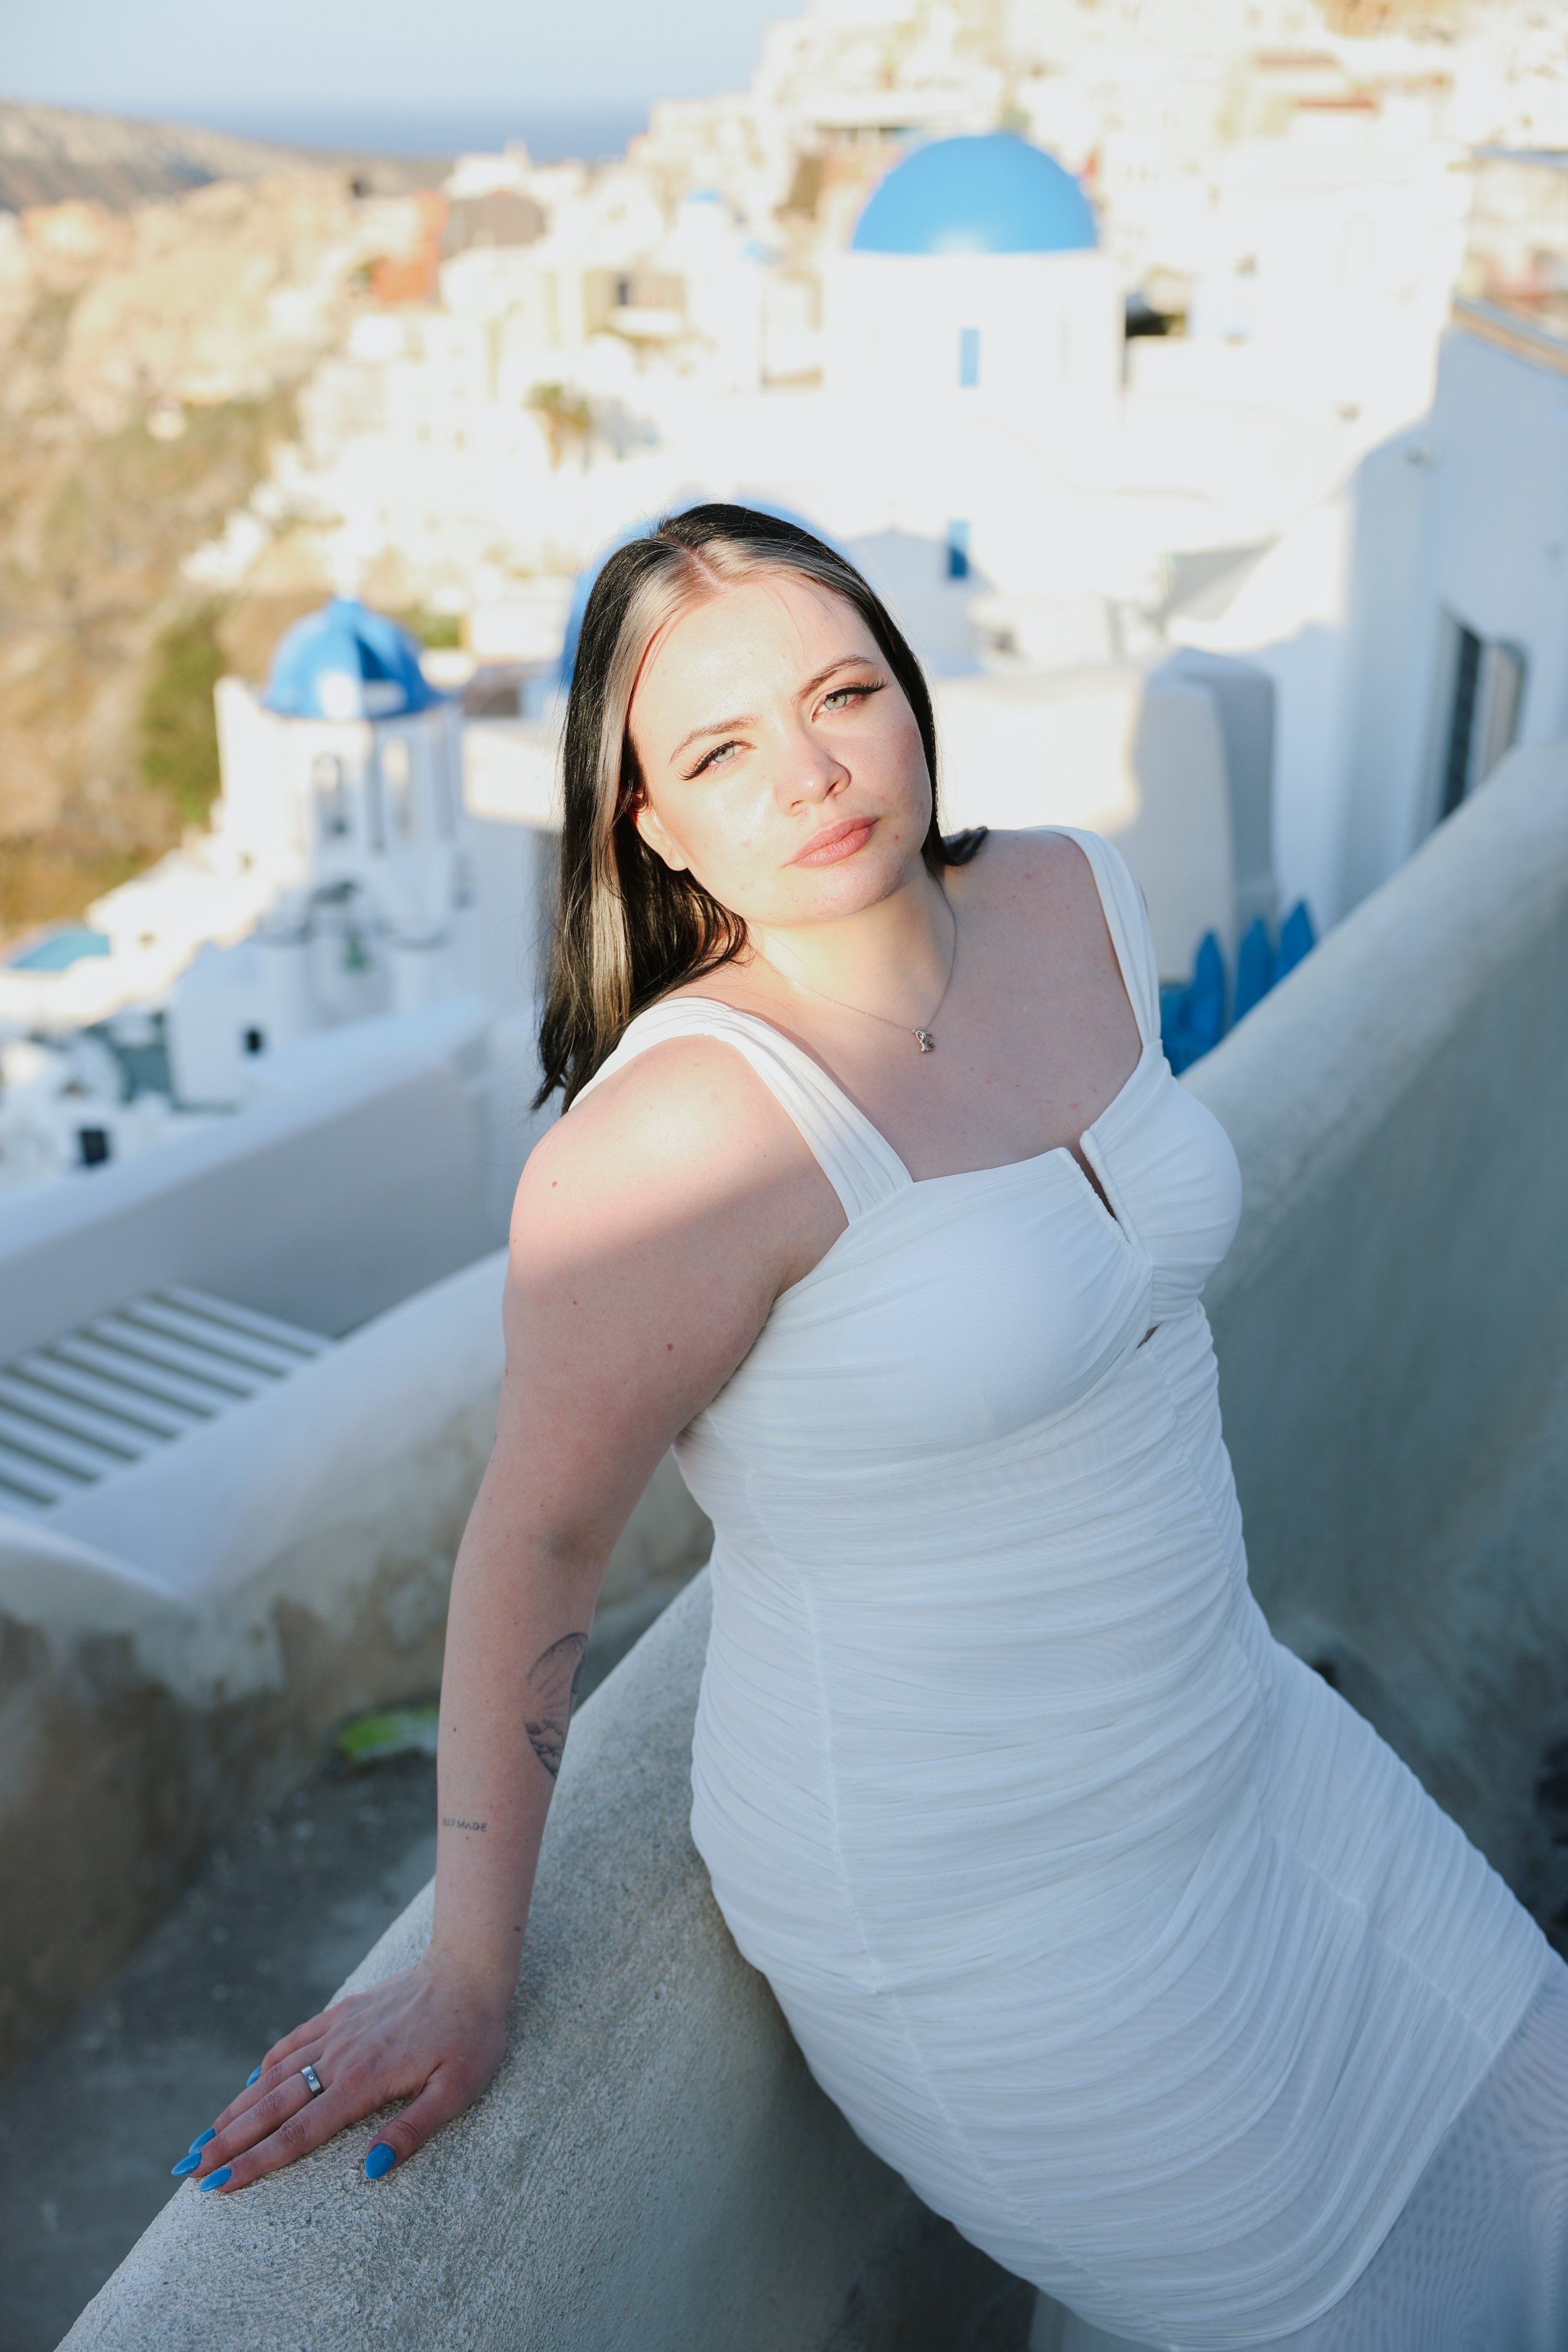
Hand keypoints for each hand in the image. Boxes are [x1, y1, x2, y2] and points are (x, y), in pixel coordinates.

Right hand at [177, 1955, 509, 2191]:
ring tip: (204, 2137)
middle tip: (186, 2170)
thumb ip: (412, 2131)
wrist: (469, 1968)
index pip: (297, 2133)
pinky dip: (267, 2064)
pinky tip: (250, 2081)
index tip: (217, 2186)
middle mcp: (340, 2057)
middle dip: (227, 2141)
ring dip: (237, 2107)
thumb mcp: (456, 2091)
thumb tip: (369, 2172)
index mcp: (363, 2082)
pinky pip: (295, 2041)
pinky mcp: (343, 2013)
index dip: (255, 2162)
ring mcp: (337, 2032)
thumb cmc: (471, 2037)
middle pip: (272, 2107)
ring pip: (274, 2075)